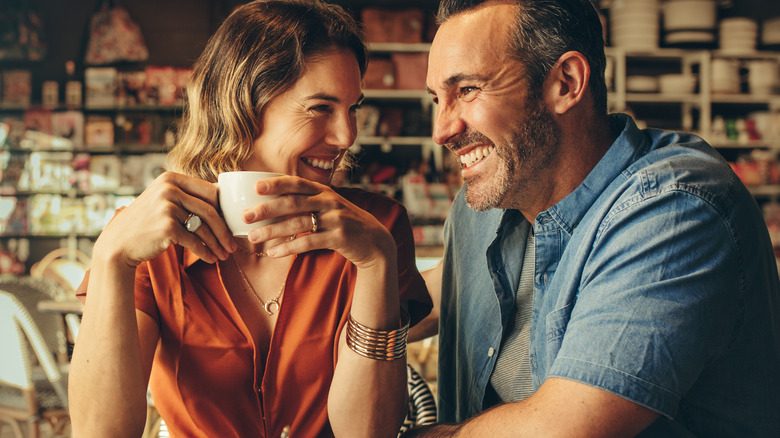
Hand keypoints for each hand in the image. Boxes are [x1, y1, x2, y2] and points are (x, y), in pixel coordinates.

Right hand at [93, 172, 236, 267]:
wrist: (118, 243)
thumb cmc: (146, 223)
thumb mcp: (163, 200)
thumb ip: (186, 196)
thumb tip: (222, 198)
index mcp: (171, 178)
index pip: (210, 192)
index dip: (224, 210)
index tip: (231, 225)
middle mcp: (169, 189)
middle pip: (210, 211)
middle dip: (225, 231)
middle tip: (233, 245)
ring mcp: (167, 207)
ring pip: (204, 228)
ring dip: (217, 244)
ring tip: (224, 255)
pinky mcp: (167, 227)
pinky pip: (194, 242)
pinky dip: (205, 252)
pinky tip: (211, 259)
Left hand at [242, 176, 395, 268]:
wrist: (374, 241)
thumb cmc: (344, 223)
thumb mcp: (329, 207)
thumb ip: (308, 202)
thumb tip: (273, 205)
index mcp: (324, 191)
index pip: (297, 183)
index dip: (276, 183)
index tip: (256, 186)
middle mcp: (329, 201)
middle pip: (293, 202)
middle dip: (267, 209)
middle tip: (246, 216)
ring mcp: (335, 219)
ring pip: (298, 223)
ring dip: (273, 231)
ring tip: (253, 237)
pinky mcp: (339, 237)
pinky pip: (308, 242)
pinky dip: (289, 247)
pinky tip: (273, 252)